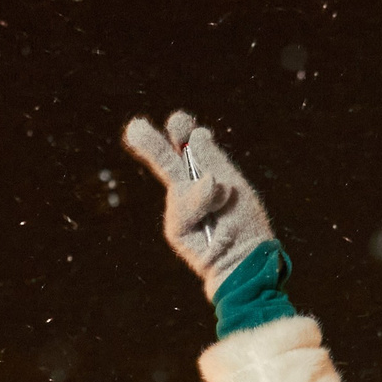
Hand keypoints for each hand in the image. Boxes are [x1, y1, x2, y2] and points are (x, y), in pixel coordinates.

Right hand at [120, 112, 275, 296]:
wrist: (247, 260)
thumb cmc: (246, 225)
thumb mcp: (234, 183)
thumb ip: (213, 161)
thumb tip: (195, 137)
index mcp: (207, 176)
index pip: (190, 150)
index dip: (183, 133)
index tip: (177, 121)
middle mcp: (191, 192)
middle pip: (168, 163)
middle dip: (153, 145)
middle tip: (135, 128)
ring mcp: (181, 211)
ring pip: (178, 182)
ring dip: (200, 185)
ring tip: (224, 195)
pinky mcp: (176, 229)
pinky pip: (184, 204)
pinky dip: (201, 201)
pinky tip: (217, 206)